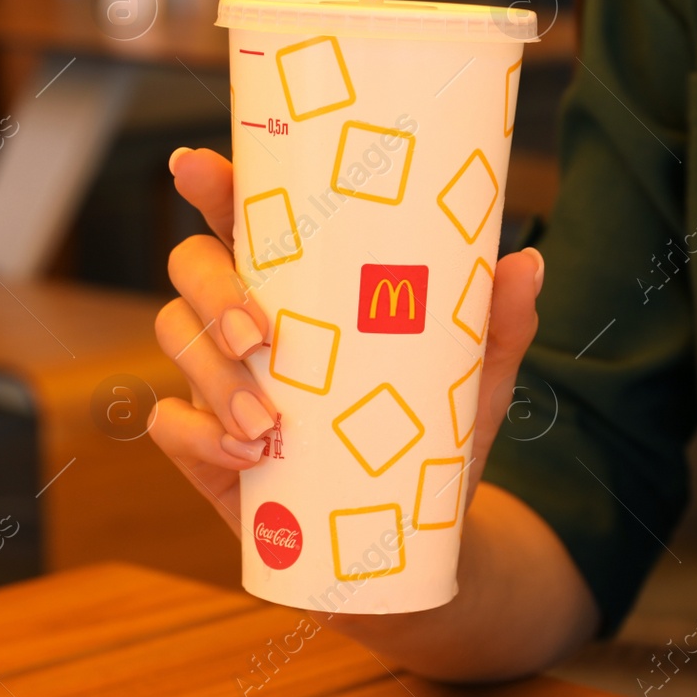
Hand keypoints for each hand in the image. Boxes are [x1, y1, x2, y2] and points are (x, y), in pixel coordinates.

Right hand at [150, 147, 544, 534]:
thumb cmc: (429, 430)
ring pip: (175, 338)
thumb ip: (498, 322)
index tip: (195, 167)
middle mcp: (245, 315)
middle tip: (260, 338)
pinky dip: (200, 437)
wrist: (409, 528)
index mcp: (299, 279)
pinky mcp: (203, 443)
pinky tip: (248, 457)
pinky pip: (169, 423)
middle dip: (214, 293)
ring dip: (213, 375)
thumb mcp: (472, 377)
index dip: (210, 184)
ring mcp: (216, 378)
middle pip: (190, 266)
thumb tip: (526, 263)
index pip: (242, 215)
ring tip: (268, 424)